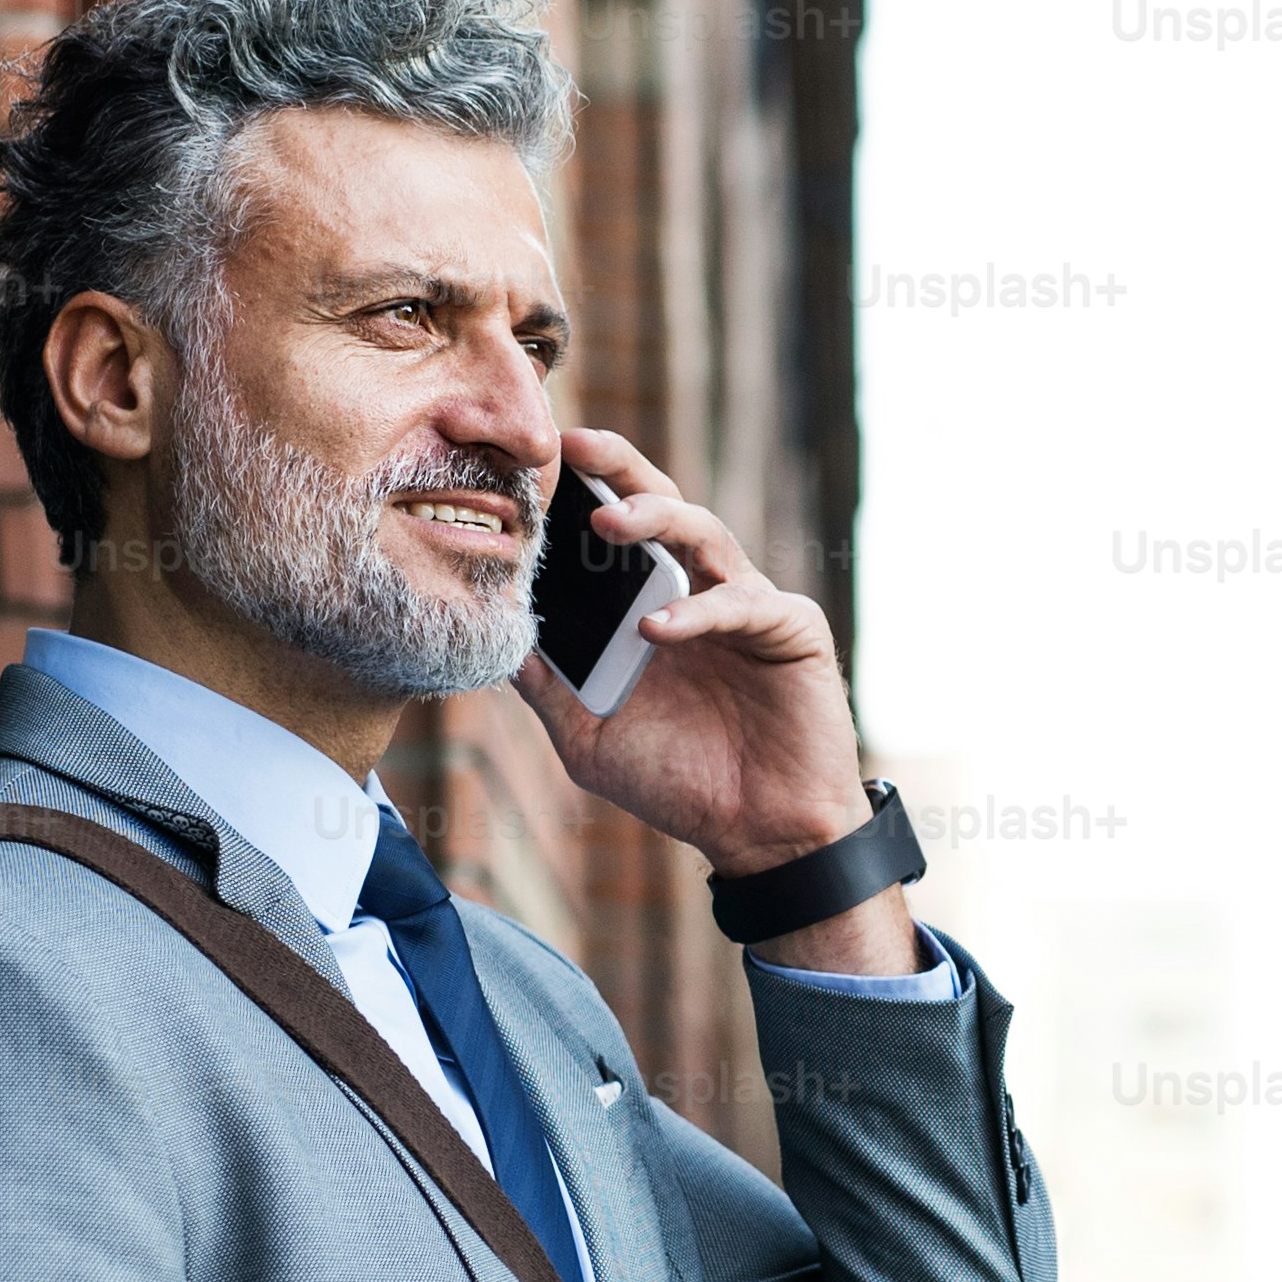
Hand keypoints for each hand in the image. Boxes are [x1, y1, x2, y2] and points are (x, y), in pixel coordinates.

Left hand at [511, 429, 918, 973]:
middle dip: (620, 469)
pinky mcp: (790, 630)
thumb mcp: (589, 737)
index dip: (579, 495)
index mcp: (651, 604)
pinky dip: (699, 610)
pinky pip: (744, 603)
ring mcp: (747, 604)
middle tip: (575, 445)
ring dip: (658, 519)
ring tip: (610, 521)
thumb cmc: (681, 783)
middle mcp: (698, 590)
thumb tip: (490, 639)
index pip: (613, 533)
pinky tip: (659, 627)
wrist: (759, 837)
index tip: (527, 465)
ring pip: (705, 534)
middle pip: (661, 506)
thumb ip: (548, 686)